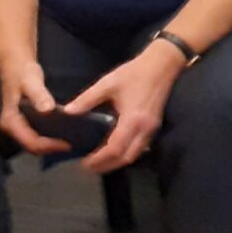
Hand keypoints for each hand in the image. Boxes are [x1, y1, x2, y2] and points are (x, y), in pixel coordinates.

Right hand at [0, 58, 64, 155]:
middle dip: (51, 147)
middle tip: (72, 143)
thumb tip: (47, 110)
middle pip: (32, 146)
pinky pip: (37, 136)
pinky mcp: (24, 124)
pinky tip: (63, 132)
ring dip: (51, 144)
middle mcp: (12, 128)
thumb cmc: (22, 73)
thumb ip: (39, 95)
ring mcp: (18, 127)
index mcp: (11, 121)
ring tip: (70, 139)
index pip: (31, 142)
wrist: (15, 66)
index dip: (49, 145)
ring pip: (35, 143)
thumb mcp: (31, 81)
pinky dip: (49, 137)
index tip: (67, 143)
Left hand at [64, 45, 185, 173]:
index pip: (115, 148)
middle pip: (126, 157)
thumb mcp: (108, 83)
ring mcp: (151, 129)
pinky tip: (116, 150)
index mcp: (132, 119)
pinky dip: (126, 153)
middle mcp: (144, 128)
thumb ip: (87, 99)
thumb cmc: (135, 73)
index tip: (84, 163)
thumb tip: (68, 112)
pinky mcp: (154, 126)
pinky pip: (140, 148)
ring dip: (117, 162)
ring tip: (100, 162)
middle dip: (107, 166)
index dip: (99, 159)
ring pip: (135, 155)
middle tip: (89, 167)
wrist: (163, 65)